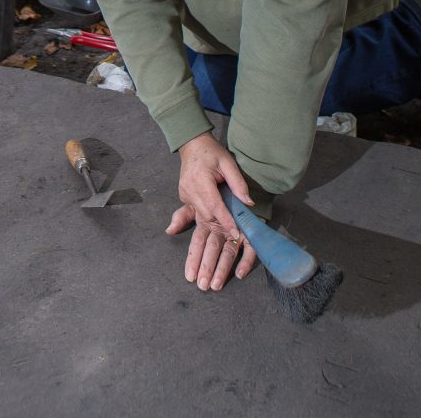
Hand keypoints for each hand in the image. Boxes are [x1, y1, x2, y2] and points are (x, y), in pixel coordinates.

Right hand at [165, 132, 257, 290]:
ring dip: (193, 252)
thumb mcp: (228, 162)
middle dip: (207, 252)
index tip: (236, 236)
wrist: (192, 143)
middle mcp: (191, 192)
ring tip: (191, 275)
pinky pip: (188, 216)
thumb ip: (237, 183)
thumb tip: (248, 204)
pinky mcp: (185, 198)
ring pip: (194, 225)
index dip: (226, 222)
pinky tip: (172, 233)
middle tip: (207, 277)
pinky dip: (182, 226)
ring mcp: (186, 196)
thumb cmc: (213, 152)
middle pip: (203, 222)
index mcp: (202, 182)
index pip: (216, 206)